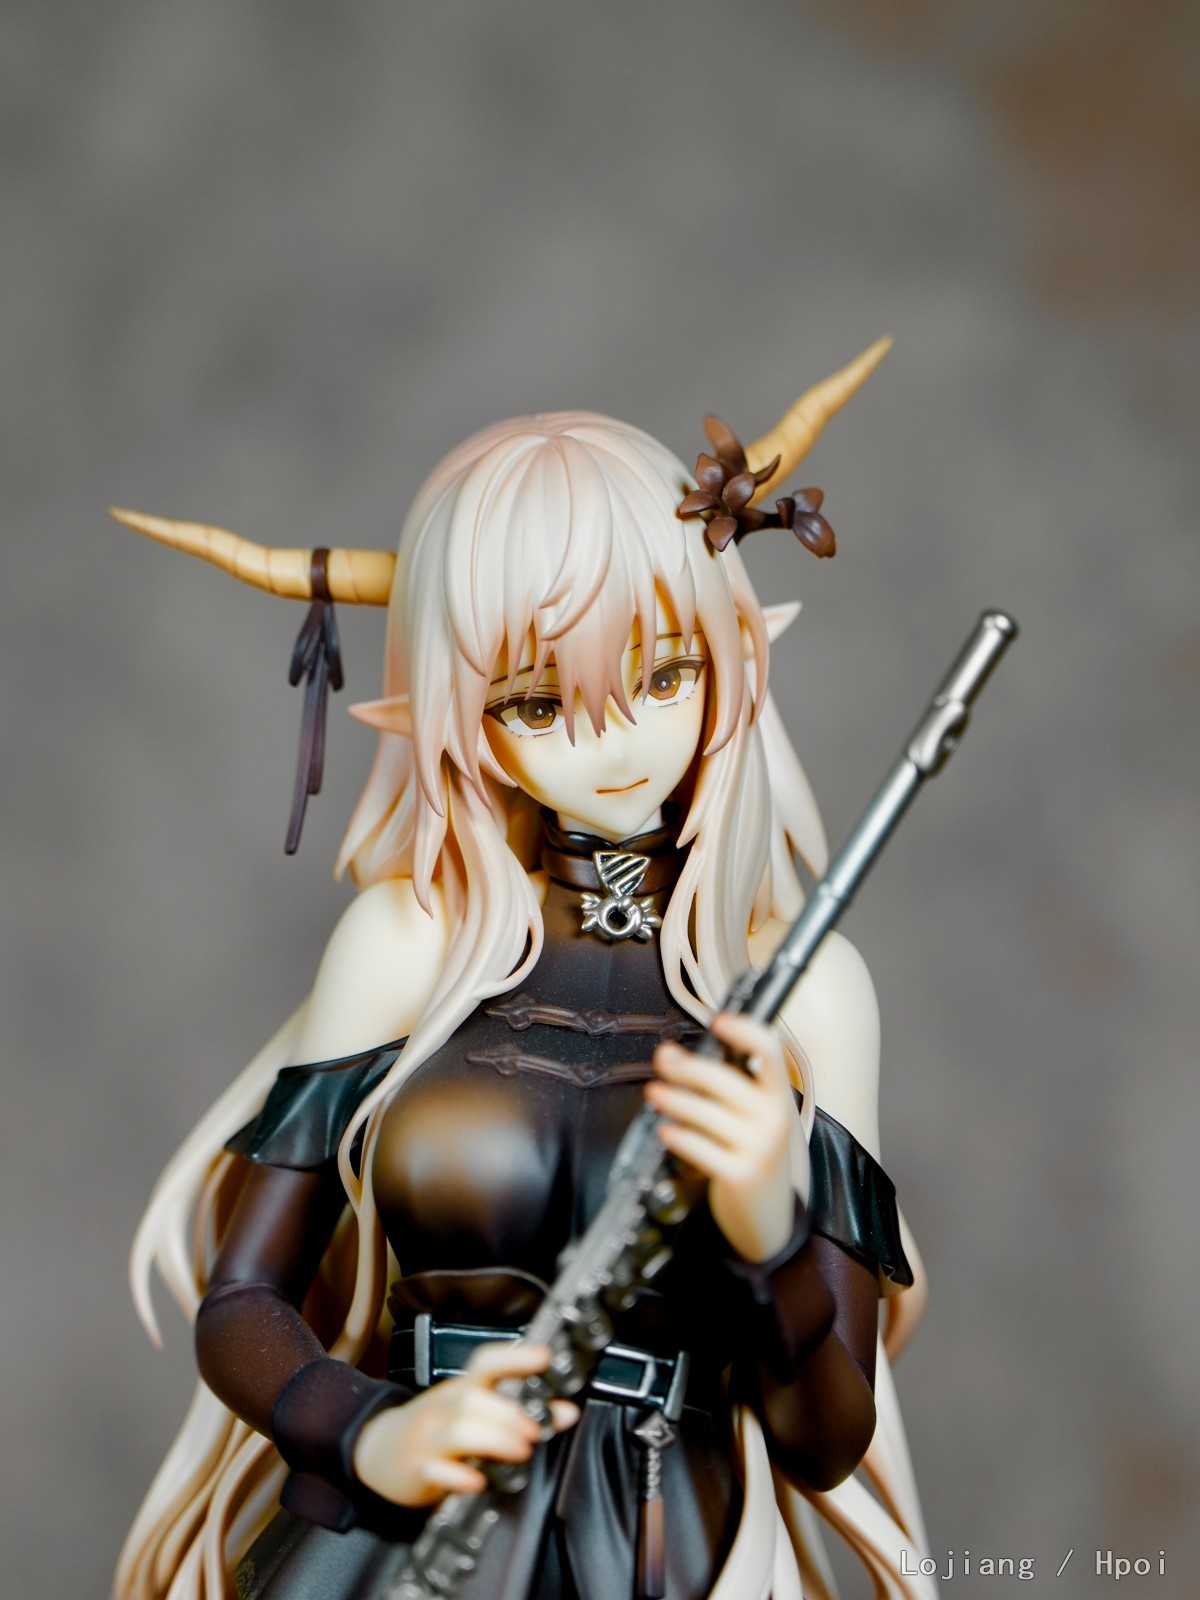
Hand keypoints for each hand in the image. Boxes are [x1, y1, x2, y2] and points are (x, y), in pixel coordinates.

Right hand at [352, 1341, 579, 1506]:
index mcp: (461, 1389)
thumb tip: (567, 1411)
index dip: (516, 1357)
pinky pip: (435, 1470)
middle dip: (509, 1413)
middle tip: (536, 1429)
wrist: (378, 1449)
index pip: (486, 1362)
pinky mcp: (417, 1469)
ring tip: (520, 1451)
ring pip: (458, 1429)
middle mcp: (444, 1407)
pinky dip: (457, 1476)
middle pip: (473, 1397)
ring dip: (494, 1439)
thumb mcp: (474, 1414)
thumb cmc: (436, 1427)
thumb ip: (521, 1411)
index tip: (544, 1357)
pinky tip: (477, 1481)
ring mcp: (428, 1437)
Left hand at [646, 1012, 796, 1263]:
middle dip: (687, 1068)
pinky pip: (700, 1148)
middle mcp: (774, 1118)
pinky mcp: (741, 1175)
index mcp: (778, 1094)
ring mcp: (759, 1148)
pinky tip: (666, 1131)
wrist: (768, 1212)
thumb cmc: (753, 1150)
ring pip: (705, 1113)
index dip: (744, 1031)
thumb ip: (718, 1083)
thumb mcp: (752, 1114)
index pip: (770, 1051)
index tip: (718, 1021)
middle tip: (662, 1060)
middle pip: (724, 1080)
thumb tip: (669, 1054)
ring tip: (654, 1093)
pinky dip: (679, 1137)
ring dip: (673, 1099)